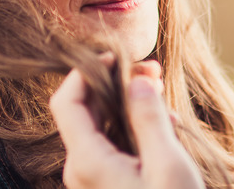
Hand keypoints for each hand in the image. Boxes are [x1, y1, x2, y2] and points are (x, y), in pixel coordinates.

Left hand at [50, 61, 204, 188]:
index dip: (85, 72)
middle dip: (116, 85)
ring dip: (129, 107)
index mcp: (86, 161)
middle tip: (152, 72)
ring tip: (163, 100)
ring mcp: (92, 180)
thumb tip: (137, 81)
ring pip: (102, 127)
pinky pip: (113, 147)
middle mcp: (81, 169)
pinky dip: (133, 129)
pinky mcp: (107, 186)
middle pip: (85, 111)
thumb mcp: (168, 165)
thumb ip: (149, 119)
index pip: (65, 101)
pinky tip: (163, 128)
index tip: (119, 57)